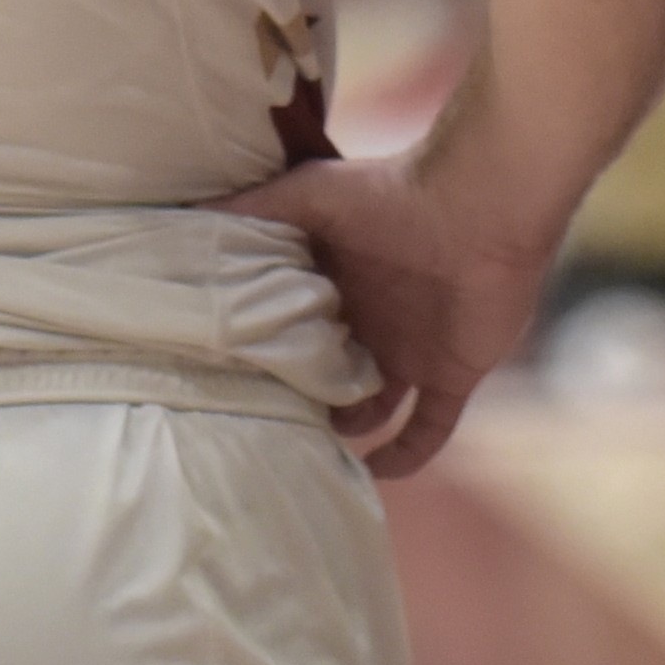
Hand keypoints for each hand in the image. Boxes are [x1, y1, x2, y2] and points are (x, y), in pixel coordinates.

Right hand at [228, 147, 558, 480]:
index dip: (263, 354)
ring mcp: (411, 350)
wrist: (478, 206)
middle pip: (325, 372)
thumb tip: (186, 217)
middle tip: (256, 424)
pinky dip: (404, 457)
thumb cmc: (391, 193)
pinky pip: (427, 431)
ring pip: (368, 407)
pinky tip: (370, 472)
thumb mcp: (307, 193)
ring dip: (343, 430)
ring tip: (302, 451)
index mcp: (336, 282)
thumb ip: (251, 209)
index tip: (224, 377)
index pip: (291, 330)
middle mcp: (370, 319)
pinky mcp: (450, 374)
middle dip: (298, 397)